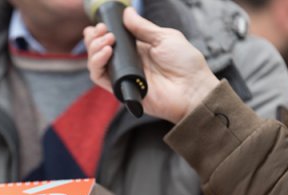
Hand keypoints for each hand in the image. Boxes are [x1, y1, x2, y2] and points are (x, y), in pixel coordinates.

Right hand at [84, 7, 219, 122]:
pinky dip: (98, 64)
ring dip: (94, 50)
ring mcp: (124, 77)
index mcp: (138, 49)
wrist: (192, 88)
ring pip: (97, 64)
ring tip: (106, 40)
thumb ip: (143, 27)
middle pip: (100, 51)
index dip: (103, 31)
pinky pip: (101, 78)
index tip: (102, 23)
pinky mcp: (121, 90)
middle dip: (95, 39)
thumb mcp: (164, 37)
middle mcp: (128, 63)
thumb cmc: (185, 63)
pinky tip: (107, 52)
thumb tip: (126, 12)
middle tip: (101, 31)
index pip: (113, 39)